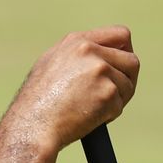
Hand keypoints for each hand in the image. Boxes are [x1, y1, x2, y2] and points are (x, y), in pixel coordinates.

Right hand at [0, 25, 139, 154]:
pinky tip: (88, 119)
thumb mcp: (50, 66)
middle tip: (115, 95)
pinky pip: (120, 105)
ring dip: (117, 100)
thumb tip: (99, 58)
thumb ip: (76, 57)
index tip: (121, 68)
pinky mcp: (107, 92)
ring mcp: (100, 70)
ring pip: (128, 85)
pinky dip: (109, 115)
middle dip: (127, 79)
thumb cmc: (35, 104)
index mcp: (76, 41)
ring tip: (93, 110)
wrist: (31, 127)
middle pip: (131, 61)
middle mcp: (90, 51)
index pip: (120, 35)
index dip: (125, 53)